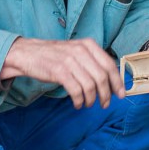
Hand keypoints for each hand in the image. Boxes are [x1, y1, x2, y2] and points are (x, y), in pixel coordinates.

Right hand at [1, 37, 124, 108]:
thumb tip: (111, 80)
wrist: (28, 53)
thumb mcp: (76, 51)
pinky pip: (76, 91)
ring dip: (92, 99)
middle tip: (105, 104)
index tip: (121, 94)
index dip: (117, 81)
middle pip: (102, 77)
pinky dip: (80, 100)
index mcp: (88, 45)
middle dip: (106, 94)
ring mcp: (69, 61)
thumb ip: (92, 61)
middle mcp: (80, 51)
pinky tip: (78, 104)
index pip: (109, 65)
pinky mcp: (59, 72)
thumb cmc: (54, 55)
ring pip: (90, 85)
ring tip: (89, 104)